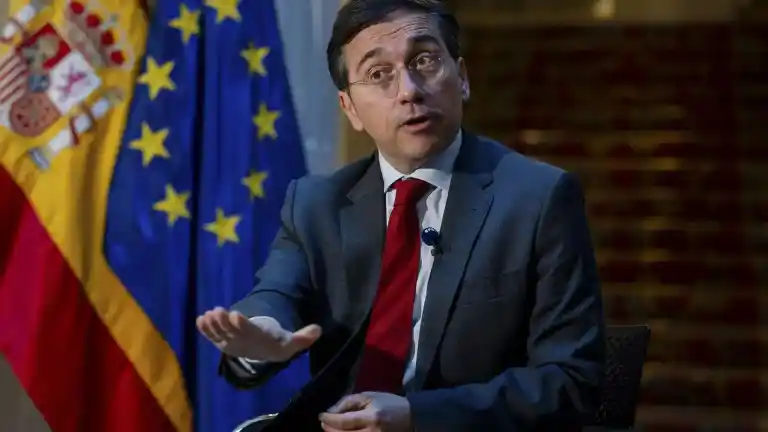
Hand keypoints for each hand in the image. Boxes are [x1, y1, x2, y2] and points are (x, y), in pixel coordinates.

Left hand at [196, 307, 320, 361]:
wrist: (264, 354)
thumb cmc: (277, 344)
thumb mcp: (293, 343)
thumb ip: (304, 337)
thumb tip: (318, 330)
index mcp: (257, 339)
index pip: (248, 331)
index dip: (241, 324)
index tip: (235, 314)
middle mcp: (241, 342)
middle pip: (230, 332)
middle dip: (222, 322)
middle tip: (217, 310)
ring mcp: (230, 342)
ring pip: (218, 334)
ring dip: (212, 325)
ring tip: (208, 314)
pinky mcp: (222, 341)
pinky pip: (211, 336)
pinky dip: (205, 329)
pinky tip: (200, 320)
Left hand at [319, 392, 411, 431]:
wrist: (410, 417)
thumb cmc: (389, 403)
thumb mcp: (369, 396)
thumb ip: (348, 402)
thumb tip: (330, 412)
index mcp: (371, 417)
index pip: (344, 422)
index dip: (329, 420)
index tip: (321, 415)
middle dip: (329, 430)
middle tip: (324, 423)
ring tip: (332, 428)